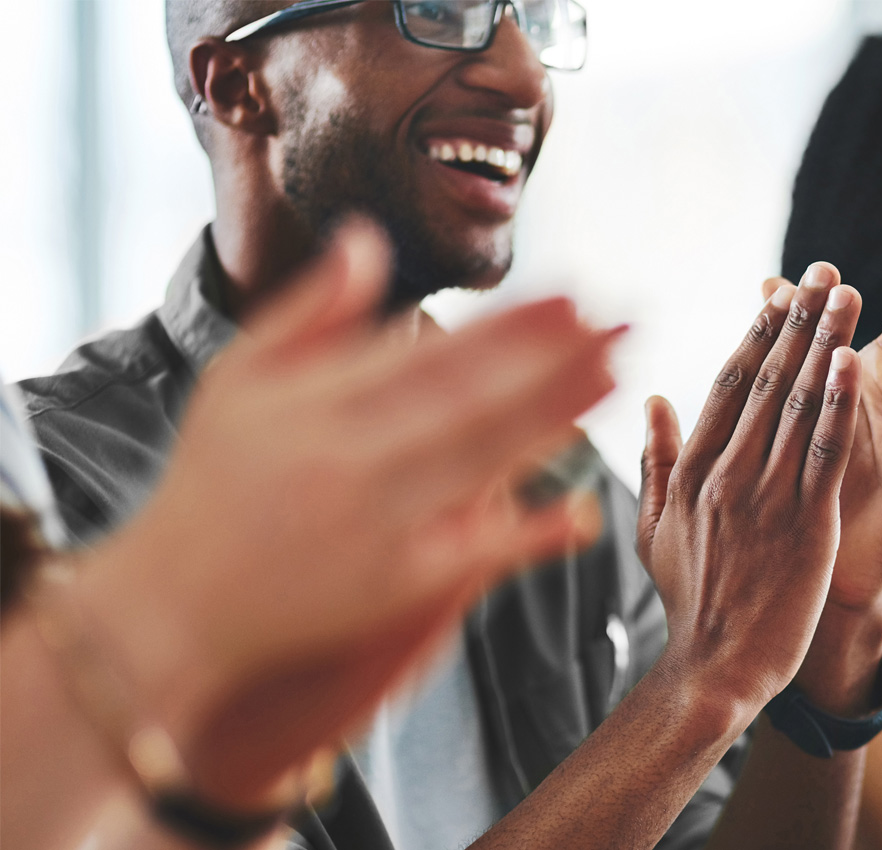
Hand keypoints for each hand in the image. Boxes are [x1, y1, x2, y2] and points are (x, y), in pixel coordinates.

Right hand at [67, 220, 618, 804]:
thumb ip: (310, 312)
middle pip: (472, 398)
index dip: (510, 325)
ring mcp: (374, 526)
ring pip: (481, 462)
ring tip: (617, 379)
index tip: (573, 295)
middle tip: (625, 322)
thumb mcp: (237, 382)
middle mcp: (349, 459)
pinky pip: (472, 554)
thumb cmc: (210, 485)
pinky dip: (528, 534)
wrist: (170, 609)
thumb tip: (368, 237)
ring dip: (555, 419)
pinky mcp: (390, 590)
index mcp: (316, 404)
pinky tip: (584, 511)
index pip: (435, 352)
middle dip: (554, 358)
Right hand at [636, 265, 863, 713]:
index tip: (780, 292)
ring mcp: (766, 498)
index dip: (758, 333)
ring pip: (798, 405)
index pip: (729, 384)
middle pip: (767, 381)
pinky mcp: (805, 526)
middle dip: (797, 321)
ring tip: (845, 294)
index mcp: (693, 471)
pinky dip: (837, 403)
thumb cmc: (689, 600)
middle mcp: (727, 474)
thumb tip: (654, 398)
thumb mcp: (655, 529)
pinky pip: (823, 453)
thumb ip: (657, 461)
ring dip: (822, 343)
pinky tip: (850, 360)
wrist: (714, 668)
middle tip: (823, 272)